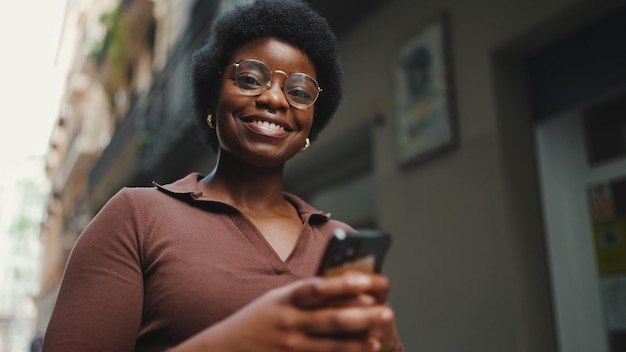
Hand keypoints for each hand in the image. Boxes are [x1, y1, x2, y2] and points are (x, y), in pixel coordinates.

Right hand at [170, 272, 396, 351]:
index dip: (343, 284)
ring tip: (380, 334)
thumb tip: (343, 286)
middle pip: (331, 319)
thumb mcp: (275, 300)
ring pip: (332, 344)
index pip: (317, 289)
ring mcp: (290, 346)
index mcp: (285, 299)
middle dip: (362, 315)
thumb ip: (304, 296)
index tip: (367, 281)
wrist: (224, 351)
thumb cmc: (257, 321)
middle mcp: (289, 323)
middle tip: (387, 311)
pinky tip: (366, 350)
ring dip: (360, 340)